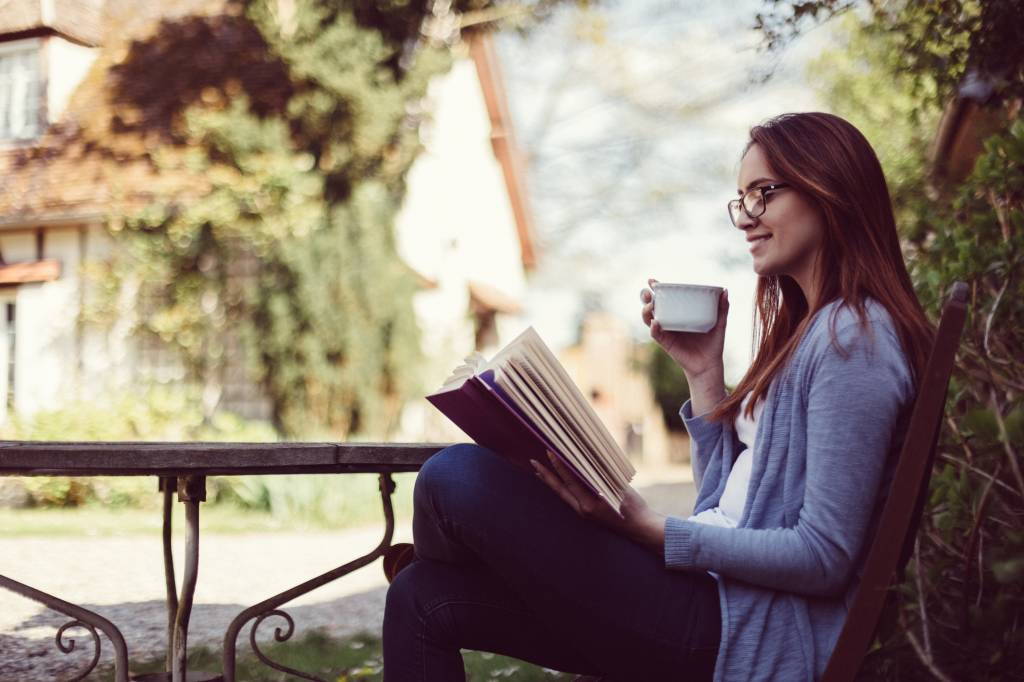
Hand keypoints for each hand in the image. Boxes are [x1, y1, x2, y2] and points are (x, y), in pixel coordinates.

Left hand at [531, 451, 664, 553]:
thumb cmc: (633, 507)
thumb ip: (602, 476)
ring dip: (551, 482)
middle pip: (560, 490)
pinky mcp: (588, 513)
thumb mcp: (619, 488)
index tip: (550, 452)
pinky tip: (559, 481)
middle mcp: (583, 510)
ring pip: (563, 494)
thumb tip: (588, 461)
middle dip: (546, 475)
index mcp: (589, 505)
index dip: (560, 466)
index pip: (570, 481)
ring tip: (539, 471)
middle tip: (533, 462)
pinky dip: (562, 488)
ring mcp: (584, 513)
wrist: (641, 528)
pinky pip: (570, 498)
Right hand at [640, 278, 728, 381]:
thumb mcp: (719, 323)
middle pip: (652, 306)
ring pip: (649, 319)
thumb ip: (722, 308)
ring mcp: (666, 331)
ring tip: (651, 306)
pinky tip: (656, 322)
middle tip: (648, 293)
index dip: (656, 288)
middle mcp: (669, 320)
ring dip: (646, 311)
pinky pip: (656, 334)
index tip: (652, 280)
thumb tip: (725, 290)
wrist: (709, 364)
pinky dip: (654, 328)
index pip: (665, 298)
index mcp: (679, 313)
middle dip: (646, 297)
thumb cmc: (713, 343)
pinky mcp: (665, 343)